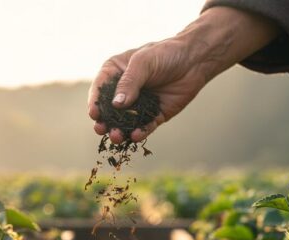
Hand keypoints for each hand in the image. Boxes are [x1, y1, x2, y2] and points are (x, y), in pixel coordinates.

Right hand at [88, 6, 279, 144]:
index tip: (94, 113)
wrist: (195, 60)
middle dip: (104, 122)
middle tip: (102, 129)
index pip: (100, 90)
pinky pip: (144, 127)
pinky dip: (139, 133)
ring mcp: (138, 105)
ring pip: (124, 123)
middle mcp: (124, 91)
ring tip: (117, 137)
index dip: (95, 102)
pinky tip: (137, 136)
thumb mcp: (144, 62)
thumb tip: (116, 104)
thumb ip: (129, 82)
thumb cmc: (166, 53)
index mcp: (115, 73)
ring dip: (119, 131)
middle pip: (109, 111)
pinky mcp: (154, 116)